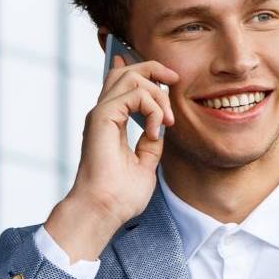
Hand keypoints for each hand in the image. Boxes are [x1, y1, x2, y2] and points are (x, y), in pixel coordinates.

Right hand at [44, 43, 178, 261]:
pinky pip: (134, 94)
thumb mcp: (145, 162)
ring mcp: (102, 114)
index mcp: (111, 122)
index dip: (145, 71)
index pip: (123, 82)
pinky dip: (152, 108)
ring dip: (158, 95)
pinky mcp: (102, 118)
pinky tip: (156, 131)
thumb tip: (160, 127)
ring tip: (167, 121)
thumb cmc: (119, 195)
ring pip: (131, 76)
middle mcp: (104, 113)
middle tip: (176, 81)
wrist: (104, 209)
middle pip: (126, 71)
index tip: (170, 79)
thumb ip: (150, 142)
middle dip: (155, 69)